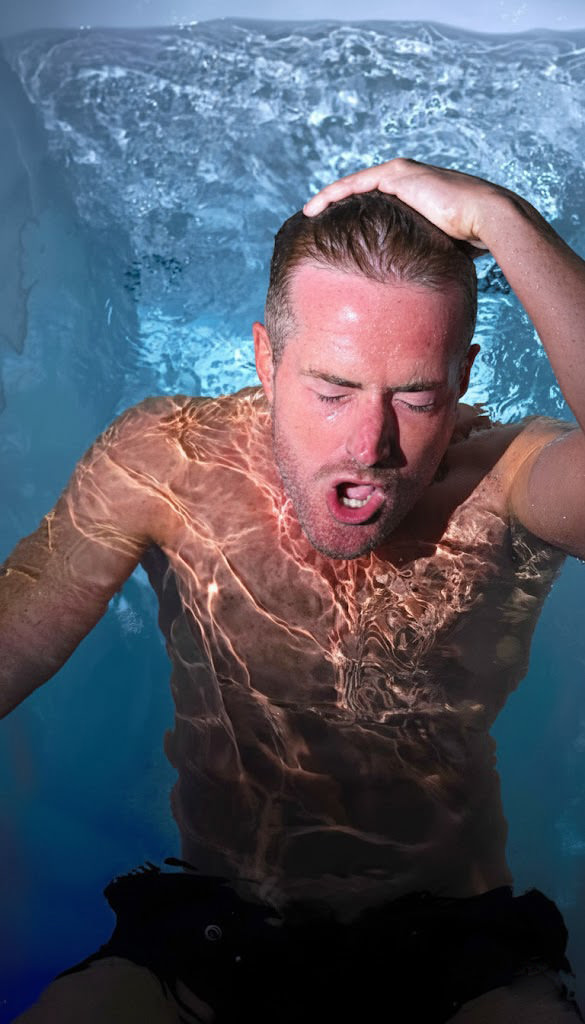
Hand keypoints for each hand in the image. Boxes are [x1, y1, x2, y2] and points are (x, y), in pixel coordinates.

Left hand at [303, 157, 506, 252]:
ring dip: (327, 198)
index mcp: (414, 193)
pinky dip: (332, 194)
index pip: (374, 201)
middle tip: (312, 223)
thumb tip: (416, 286)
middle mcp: (405, 178)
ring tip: (306, 215)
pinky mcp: (397, 175)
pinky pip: (354, 185)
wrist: (487, 218)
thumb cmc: (472, 239)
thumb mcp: (440, 247)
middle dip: (335, 205)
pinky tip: (314, 209)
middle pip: (359, 190)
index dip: (351, 215)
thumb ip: (424, 255)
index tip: (333, 232)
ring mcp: (401, 173)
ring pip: (353, 185)